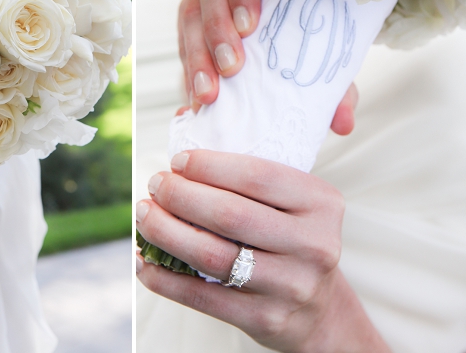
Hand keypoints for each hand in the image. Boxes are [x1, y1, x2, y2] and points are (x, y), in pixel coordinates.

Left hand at [136, 150, 389, 352]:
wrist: (318, 312)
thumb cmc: (291, 242)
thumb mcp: (293, 205)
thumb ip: (252, 180)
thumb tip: (182, 147)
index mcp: (321, 203)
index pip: (257, 175)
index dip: (209, 166)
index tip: (177, 161)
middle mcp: (313, 244)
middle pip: (229, 214)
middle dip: (180, 195)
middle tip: (156, 185)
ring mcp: (291, 285)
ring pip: (211, 254)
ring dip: (165, 232)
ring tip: (144, 216)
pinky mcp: (266, 319)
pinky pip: (202, 297)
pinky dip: (165, 278)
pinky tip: (144, 263)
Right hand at [178, 0, 358, 134]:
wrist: (279, 57)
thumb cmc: (302, 46)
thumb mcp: (320, 63)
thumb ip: (335, 87)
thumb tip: (343, 123)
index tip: (249, 27)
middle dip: (218, 27)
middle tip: (232, 66)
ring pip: (190, 15)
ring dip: (198, 54)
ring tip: (210, 92)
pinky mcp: (190, 27)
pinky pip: (181, 43)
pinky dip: (188, 72)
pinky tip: (197, 97)